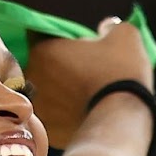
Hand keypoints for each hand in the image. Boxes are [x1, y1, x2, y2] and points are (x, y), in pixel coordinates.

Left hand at [24, 16, 153, 148]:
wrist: (121, 119)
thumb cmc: (120, 71)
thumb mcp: (124, 36)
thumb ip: (111, 27)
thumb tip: (106, 27)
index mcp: (43, 50)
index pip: (42, 36)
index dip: (60, 39)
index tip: (77, 46)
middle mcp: (31, 77)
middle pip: (41, 65)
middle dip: (57, 65)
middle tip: (83, 70)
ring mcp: (35, 105)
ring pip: (45, 92)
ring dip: (59, 90)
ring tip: (84, 93)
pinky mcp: (45, 128)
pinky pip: (53, 115)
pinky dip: (64, 113)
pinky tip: (82, 111)